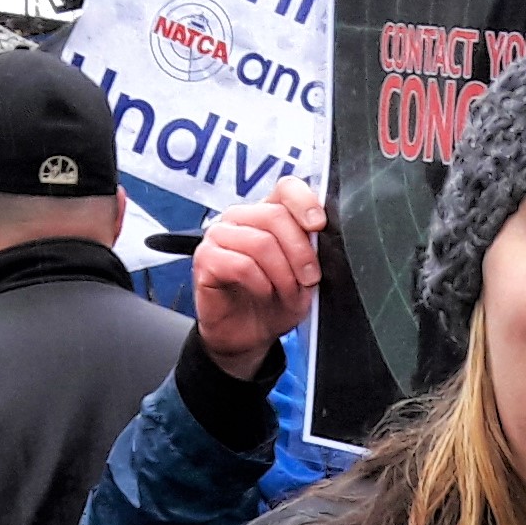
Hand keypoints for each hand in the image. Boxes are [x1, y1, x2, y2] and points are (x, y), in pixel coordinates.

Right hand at [192, 184, 321, 378]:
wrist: (248, 336)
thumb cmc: (274, 302)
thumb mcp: (303, 277)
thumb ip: (310, 252)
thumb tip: (321, 235)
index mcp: (266, 214)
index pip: (285, 188)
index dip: (304, 202)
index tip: (318, 225)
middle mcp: (240, 218)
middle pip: (275, 216)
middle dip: (300, 252)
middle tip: (310, 278)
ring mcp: (218, 236)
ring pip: (260, 242)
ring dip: (282, 274)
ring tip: (287, 293)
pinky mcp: (204, 260)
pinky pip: (241, 264)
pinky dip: (260, 283)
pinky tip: (263, 293)